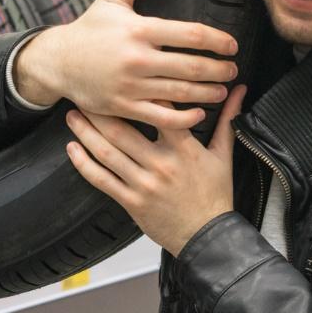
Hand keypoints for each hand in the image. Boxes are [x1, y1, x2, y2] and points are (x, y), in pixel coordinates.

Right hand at [14, 0, 238, 131]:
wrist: (58, 61)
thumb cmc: (90, 28)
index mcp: (138, 29)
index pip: (190, 34)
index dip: (217, 40)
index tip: (231, 45)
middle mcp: (137, 58)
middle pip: (192, 66)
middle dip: (219, 69)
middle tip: (232, 69)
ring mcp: (131, 86)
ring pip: (181, 93)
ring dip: (208, 92)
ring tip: (222, 89)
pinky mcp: (124, 107)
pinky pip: (162, 117)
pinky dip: (185, 119)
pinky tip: (198, 113)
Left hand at [65, 84, 246, 255]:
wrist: (208, 237)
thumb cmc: (215, 195)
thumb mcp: (223, 155)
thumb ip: (226, 119)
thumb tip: (239, 90)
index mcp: (183, 149)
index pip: (160, 111)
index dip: (141, 91)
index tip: (123, 75)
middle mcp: (160, 164)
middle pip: (123, 130)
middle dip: (100, 109)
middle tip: (84, 92)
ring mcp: (143, 184)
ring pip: (107, 152)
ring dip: (86, 132)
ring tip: (73, 114)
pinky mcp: (132, 201)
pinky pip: (102, 180)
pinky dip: (84, 163)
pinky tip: (72, 149)